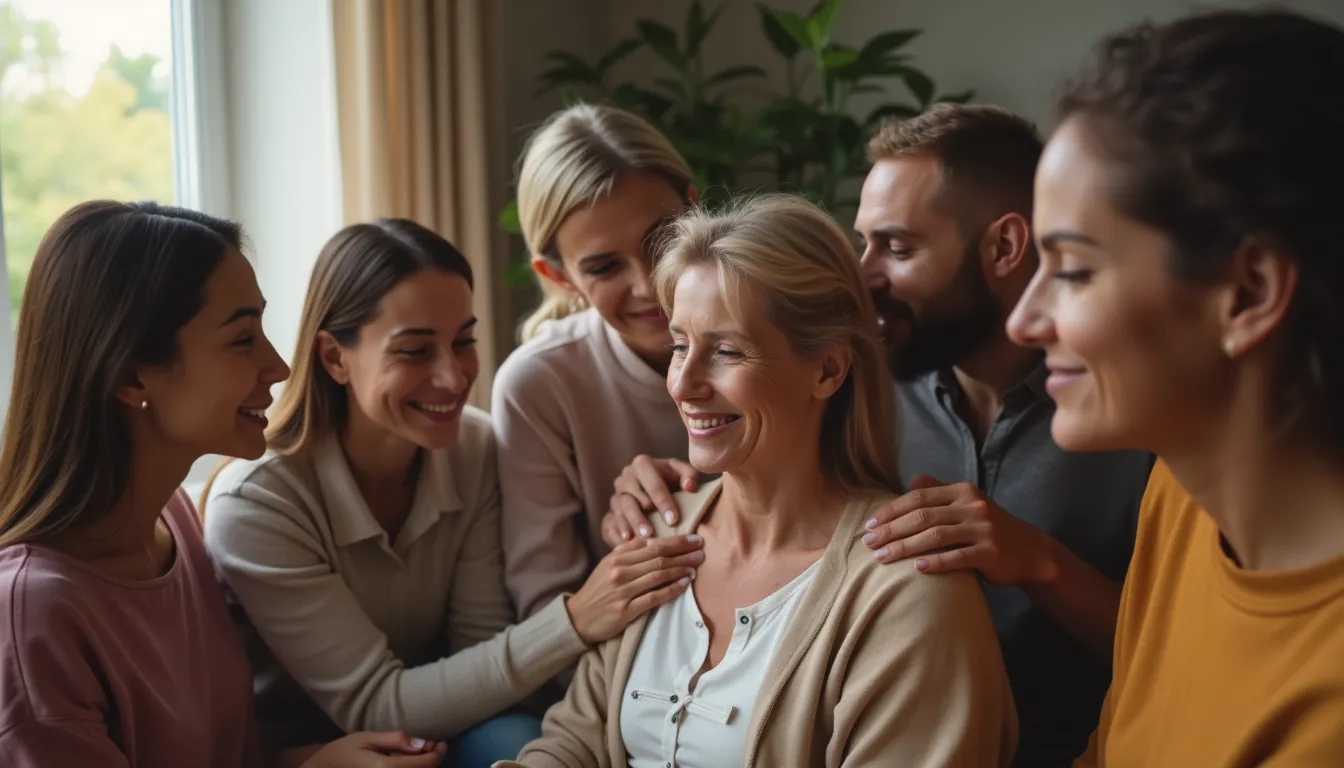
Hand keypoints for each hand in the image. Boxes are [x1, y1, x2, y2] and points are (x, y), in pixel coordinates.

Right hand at [298, 731, 445, 767]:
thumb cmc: (342, 752)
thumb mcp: (367, 738)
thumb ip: (395, 740)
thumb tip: (423, 743)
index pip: (425, 765)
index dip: (437, 754)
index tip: (440, 743)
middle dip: (430, 761)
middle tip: (431, 746)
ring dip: (420, 767)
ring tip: (416, 754)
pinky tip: (403, 763)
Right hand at [566, 534, 703, 643]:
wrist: (578, 617)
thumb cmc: (597, 589)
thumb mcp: (608, 564)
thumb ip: (628, 551)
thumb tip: (654, 540)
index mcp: (617, 557)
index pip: (652, 545)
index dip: (675, 541)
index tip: (694, 538)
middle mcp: (620, 571)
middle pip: (658, 558)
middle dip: (683, 553)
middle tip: (702, 550)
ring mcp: (623, 590)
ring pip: (658, 575)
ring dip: (680, 569)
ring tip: (696, 566)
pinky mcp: (626, 610)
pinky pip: (654, 597)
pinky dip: (671, 590)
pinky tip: (684, 584)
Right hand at [600, 455, 699, 546]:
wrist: (658, 496)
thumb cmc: (674, 484)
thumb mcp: (684, 475)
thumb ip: (690, 476)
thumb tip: (689, 487)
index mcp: (642, 465)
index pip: (651, 482)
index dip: (662, 501)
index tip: (673, 519)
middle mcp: (624, 479)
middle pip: (630, 498)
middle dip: (641, 517)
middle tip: (652, 533)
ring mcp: (615, 498)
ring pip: (619, 512)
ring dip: (629, 526)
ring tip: (640, 539)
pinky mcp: (609, 516)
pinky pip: (608, 525)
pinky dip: (617, 535)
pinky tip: (626, 544)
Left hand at [862, 475, 1058, 586]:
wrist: (1031, 552)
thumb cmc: (990, 529)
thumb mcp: (968, 504)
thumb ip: (941, 492)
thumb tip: (912, 480)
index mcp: (963, 491)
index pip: (918, 498)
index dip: (891, 511)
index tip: (869, 525)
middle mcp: (973, 506)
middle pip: (922, 516)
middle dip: (891, 530)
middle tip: (868, 543)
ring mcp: (984, 529)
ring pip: (935, 536)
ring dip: (905, 547)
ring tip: (882, 558)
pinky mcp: (992, 553)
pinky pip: (958, 557)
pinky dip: (936, 562)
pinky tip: (917, 568)